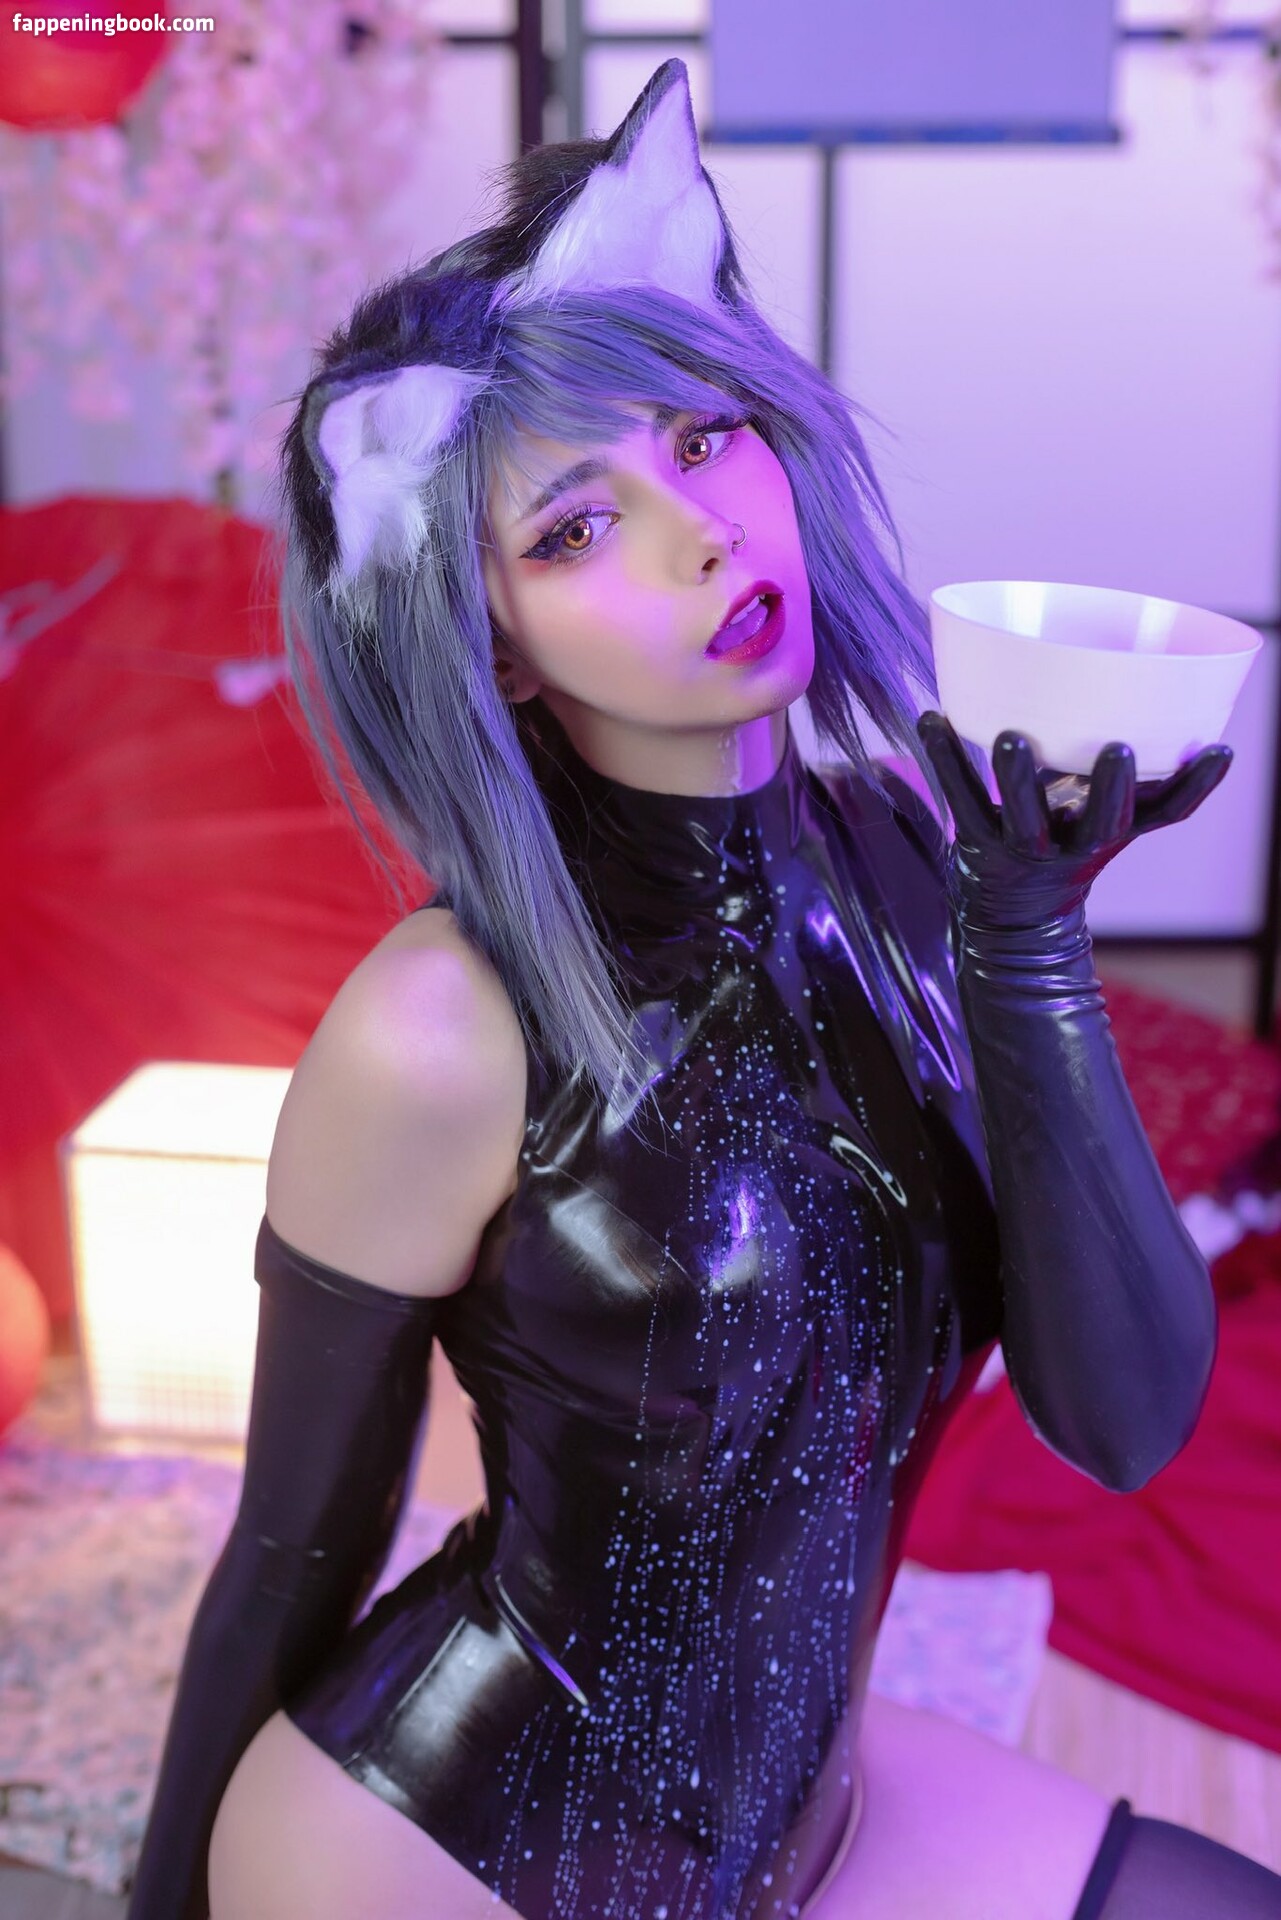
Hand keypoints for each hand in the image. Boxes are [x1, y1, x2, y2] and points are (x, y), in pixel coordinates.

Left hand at [915, 711, 1231, 928]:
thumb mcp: (1108, 817)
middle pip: (1102, 823)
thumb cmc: (1068, 841)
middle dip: (1111, 788)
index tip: (1219, 749)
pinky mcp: (977, 841)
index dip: (1196, 786)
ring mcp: (1025, 847)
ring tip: (1010, 736)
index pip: (1168, 814)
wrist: (1013, 918)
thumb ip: (1134, 775)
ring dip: (1017, 777)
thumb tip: (1177, 706)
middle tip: (1118, 747)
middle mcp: (1076, 845)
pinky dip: (945, 757)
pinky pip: (961, 797)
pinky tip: (932, 717)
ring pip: (1024, 817)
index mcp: (1116, 833)